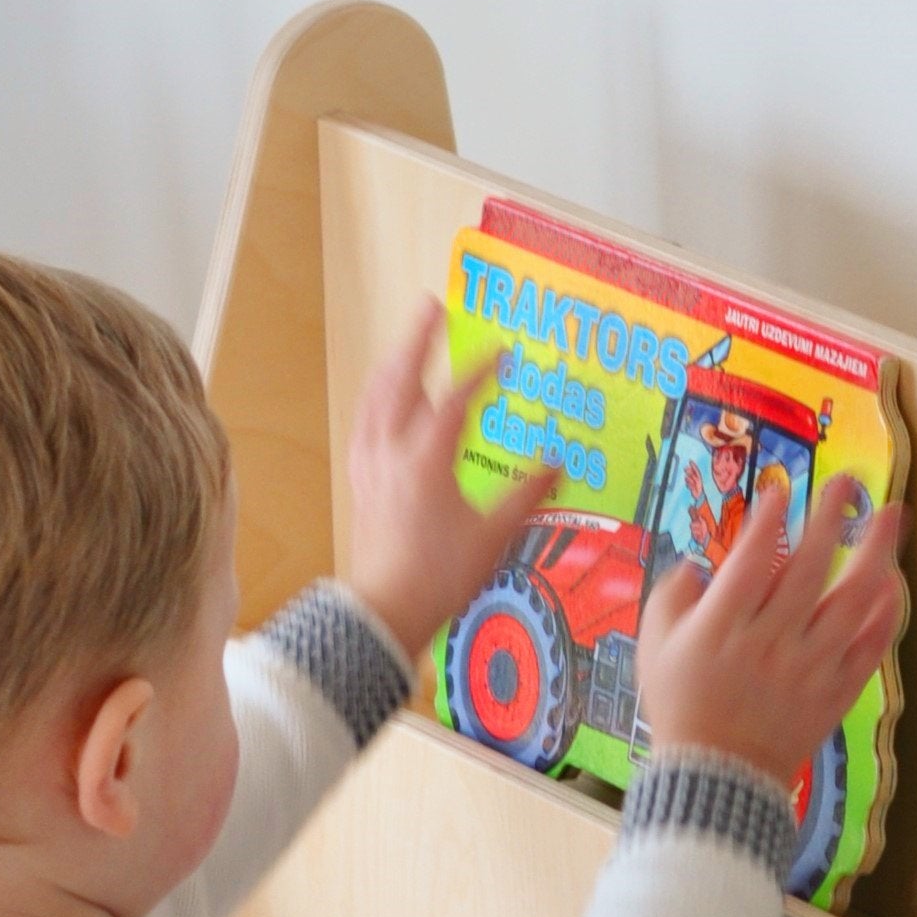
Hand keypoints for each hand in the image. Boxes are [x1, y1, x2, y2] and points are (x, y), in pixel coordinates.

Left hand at [342, 298, 562, 660]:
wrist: (385, 610)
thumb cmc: (438, 577)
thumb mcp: (491, 537)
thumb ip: (525, 495)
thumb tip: (557, 466)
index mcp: (427, 459)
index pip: (456, 399)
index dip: (481, 371)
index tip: (502, 352)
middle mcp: (392, 450)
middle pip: (401, 378)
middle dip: (418, 339)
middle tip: (430, 306)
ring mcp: (370, 462)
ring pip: (376, 396)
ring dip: (393, 363)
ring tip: (406, 342)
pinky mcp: (359, 478)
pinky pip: (364, 421)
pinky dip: (375, 398)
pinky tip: (381, 398)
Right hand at [636, 473, 907, 792]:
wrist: (718, 778)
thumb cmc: (681, 708)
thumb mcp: (654, 650)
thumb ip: (670, 599)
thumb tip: (694, 565)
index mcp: (722, 627)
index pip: (750, 560)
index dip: (768, 520)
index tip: (782, 490)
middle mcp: (770, 643)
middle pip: (808, 569)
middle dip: (830, 518)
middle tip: (848, 481)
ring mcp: (807, 669)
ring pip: (850, 604)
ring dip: (875, 555)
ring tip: (891, 519)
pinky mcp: (833, 694)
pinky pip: (867, 651)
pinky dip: (883, 617)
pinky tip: (893, 585)